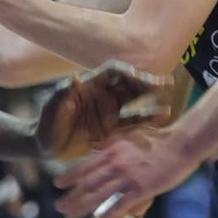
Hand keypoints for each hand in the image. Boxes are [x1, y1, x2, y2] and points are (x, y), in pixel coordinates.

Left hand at [36, 61, 177, 160]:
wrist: (47, 145)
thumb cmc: (47, 122)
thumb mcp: (52, 108)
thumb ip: (62, 94)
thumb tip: (74, 80)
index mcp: (91, 85)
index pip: (113, 72)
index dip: (126, 72)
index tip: (137, 78)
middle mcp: (103, 95)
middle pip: (129, 84)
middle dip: (146, 82)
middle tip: (165, 82)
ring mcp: (110, 111)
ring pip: (135, 101)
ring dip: (151, 98)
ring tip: (170, 94)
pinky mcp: (112, 129)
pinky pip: (133, 122)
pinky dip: (147, 119)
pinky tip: (163, 116)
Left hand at [54, 124, 205, 217]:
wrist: (181, 143)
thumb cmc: (158, 138)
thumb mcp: (129, 135)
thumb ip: (110, 143)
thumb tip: (94, 147)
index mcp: (112, 150)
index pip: (84, 166)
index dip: (69, 177)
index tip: (57, 185)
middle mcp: (115, 164)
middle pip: (87, 184)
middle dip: (71, 197)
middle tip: (59, 208)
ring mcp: (127, 177)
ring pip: (98, 196)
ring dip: (82, 208)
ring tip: (70, 217)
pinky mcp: (141, 189)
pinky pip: (120, 205)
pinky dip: (109, 216)